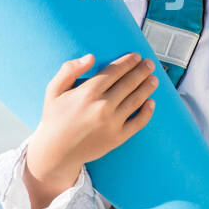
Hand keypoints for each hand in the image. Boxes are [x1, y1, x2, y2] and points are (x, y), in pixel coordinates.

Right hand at [24, 52, 157, 208]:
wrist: (56, 151)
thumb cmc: (54, 118)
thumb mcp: (53, 91)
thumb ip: (69, 70)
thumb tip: (90, 57)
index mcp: (88, 92)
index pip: (114, 72)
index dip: (128, 62)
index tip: (137, 56)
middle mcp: (103, 106)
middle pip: (129, 83)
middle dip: (142, 71)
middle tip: (150, 64)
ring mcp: (113, 122)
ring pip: (137, 99)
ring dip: (148, 87)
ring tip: (154, 79)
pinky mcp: (119, 137)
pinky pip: (139, 122)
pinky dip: (148, 111)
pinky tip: (151, 102)